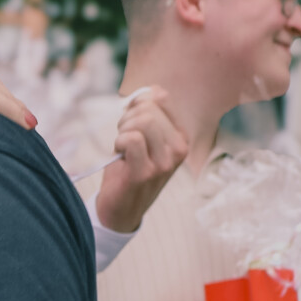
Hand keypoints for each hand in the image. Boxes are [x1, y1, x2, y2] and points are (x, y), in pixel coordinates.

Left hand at [94, 85, 189, 234]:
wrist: (121, 210)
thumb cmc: (129, 170)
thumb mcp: (144, 140)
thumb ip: (147, 115)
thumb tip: (150, 91)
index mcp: (180, 137)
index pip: (161, 98)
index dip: (137, 102)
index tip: (129, 119)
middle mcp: (178, 149)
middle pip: (149, 109)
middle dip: (128, 118)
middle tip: (123, 137)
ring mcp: (165, 162)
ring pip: (142, 122)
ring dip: (123, 130)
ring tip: (122, 147)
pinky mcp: (146, 172)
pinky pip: (132, 139)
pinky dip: (120, 142)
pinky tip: (120, 155)